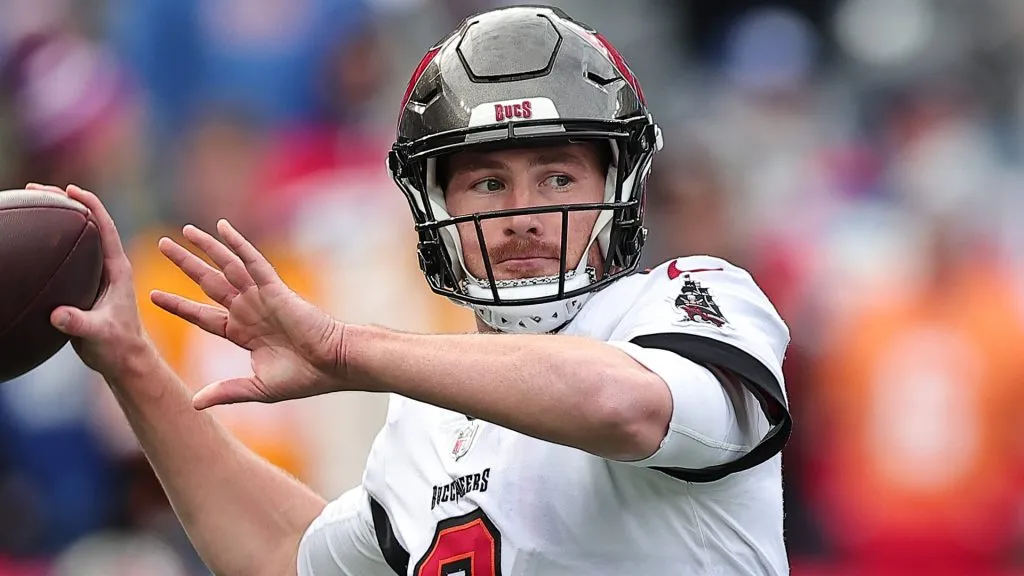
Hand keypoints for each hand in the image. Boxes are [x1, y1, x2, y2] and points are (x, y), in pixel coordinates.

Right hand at [24, 184, 154, 376]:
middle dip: (64, 203)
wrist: (122, 358)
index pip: (105, 227)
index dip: (90, 205)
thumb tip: (57, 315)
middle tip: (36, 189)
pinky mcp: (82, 286)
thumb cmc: (118, 345)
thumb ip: (80, 324)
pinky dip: (45, 246)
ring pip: (74, 238)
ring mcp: (94, 274)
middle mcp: (107, 266)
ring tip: (28, 203)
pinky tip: (24, 245)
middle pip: (87, 224)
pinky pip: (63, 258)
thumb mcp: (100, 334)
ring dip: (54, 220)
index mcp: (117, 268)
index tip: (71, 190)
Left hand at [151, 220, 344, 409]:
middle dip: (185, 264)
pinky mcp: (275, 288)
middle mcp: (247, 309)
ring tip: (183, 231)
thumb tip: (192, 405)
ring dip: (205, 248)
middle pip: (208, 282)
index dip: (179, 305)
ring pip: (226, 266)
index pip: (202, 315)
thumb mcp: (258, 388)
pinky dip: (237, 244)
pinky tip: (222, 227)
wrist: (334, 364)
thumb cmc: (304, 377)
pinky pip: (252, 261)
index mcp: (241, 332)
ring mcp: (260, 297)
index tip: (154, 295)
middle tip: (162, 245)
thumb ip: (226, 391)